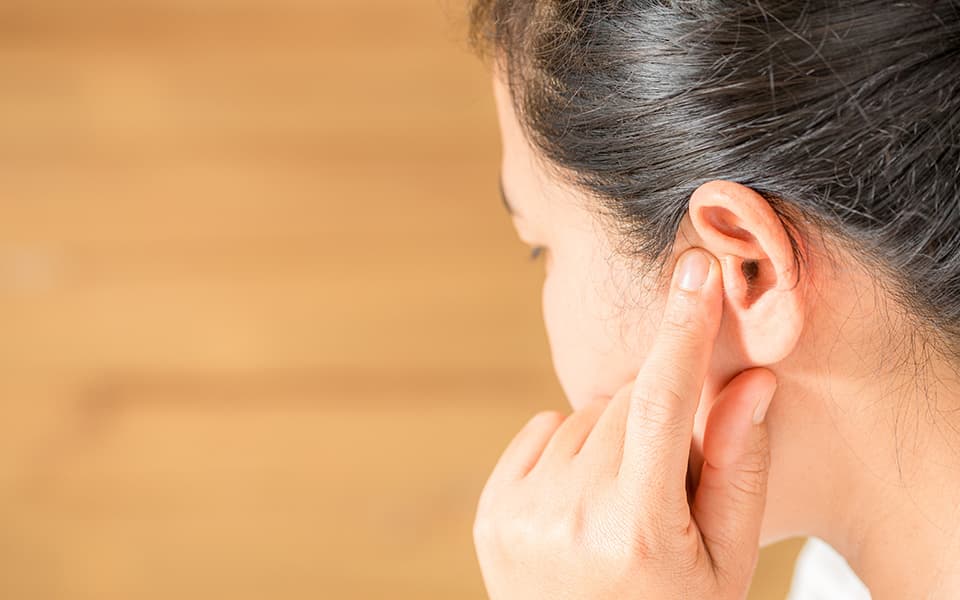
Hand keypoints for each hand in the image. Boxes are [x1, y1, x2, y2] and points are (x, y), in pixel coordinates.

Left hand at [473, 247, 777, 599]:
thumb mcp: (727, 559)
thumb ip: (737, 467)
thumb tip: (751, 380)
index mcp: (637, 531)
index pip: (662, 405)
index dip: (683, 332)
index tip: (695, 270)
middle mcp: (569, 517)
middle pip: (625, 403)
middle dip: (655, 422)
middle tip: (664, 489)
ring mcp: (522, 513)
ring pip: (585, 415)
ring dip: (612, 439)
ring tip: (621, 507)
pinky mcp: (492, 509)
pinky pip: (543, 428)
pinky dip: (570, 448)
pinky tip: (583, 500)